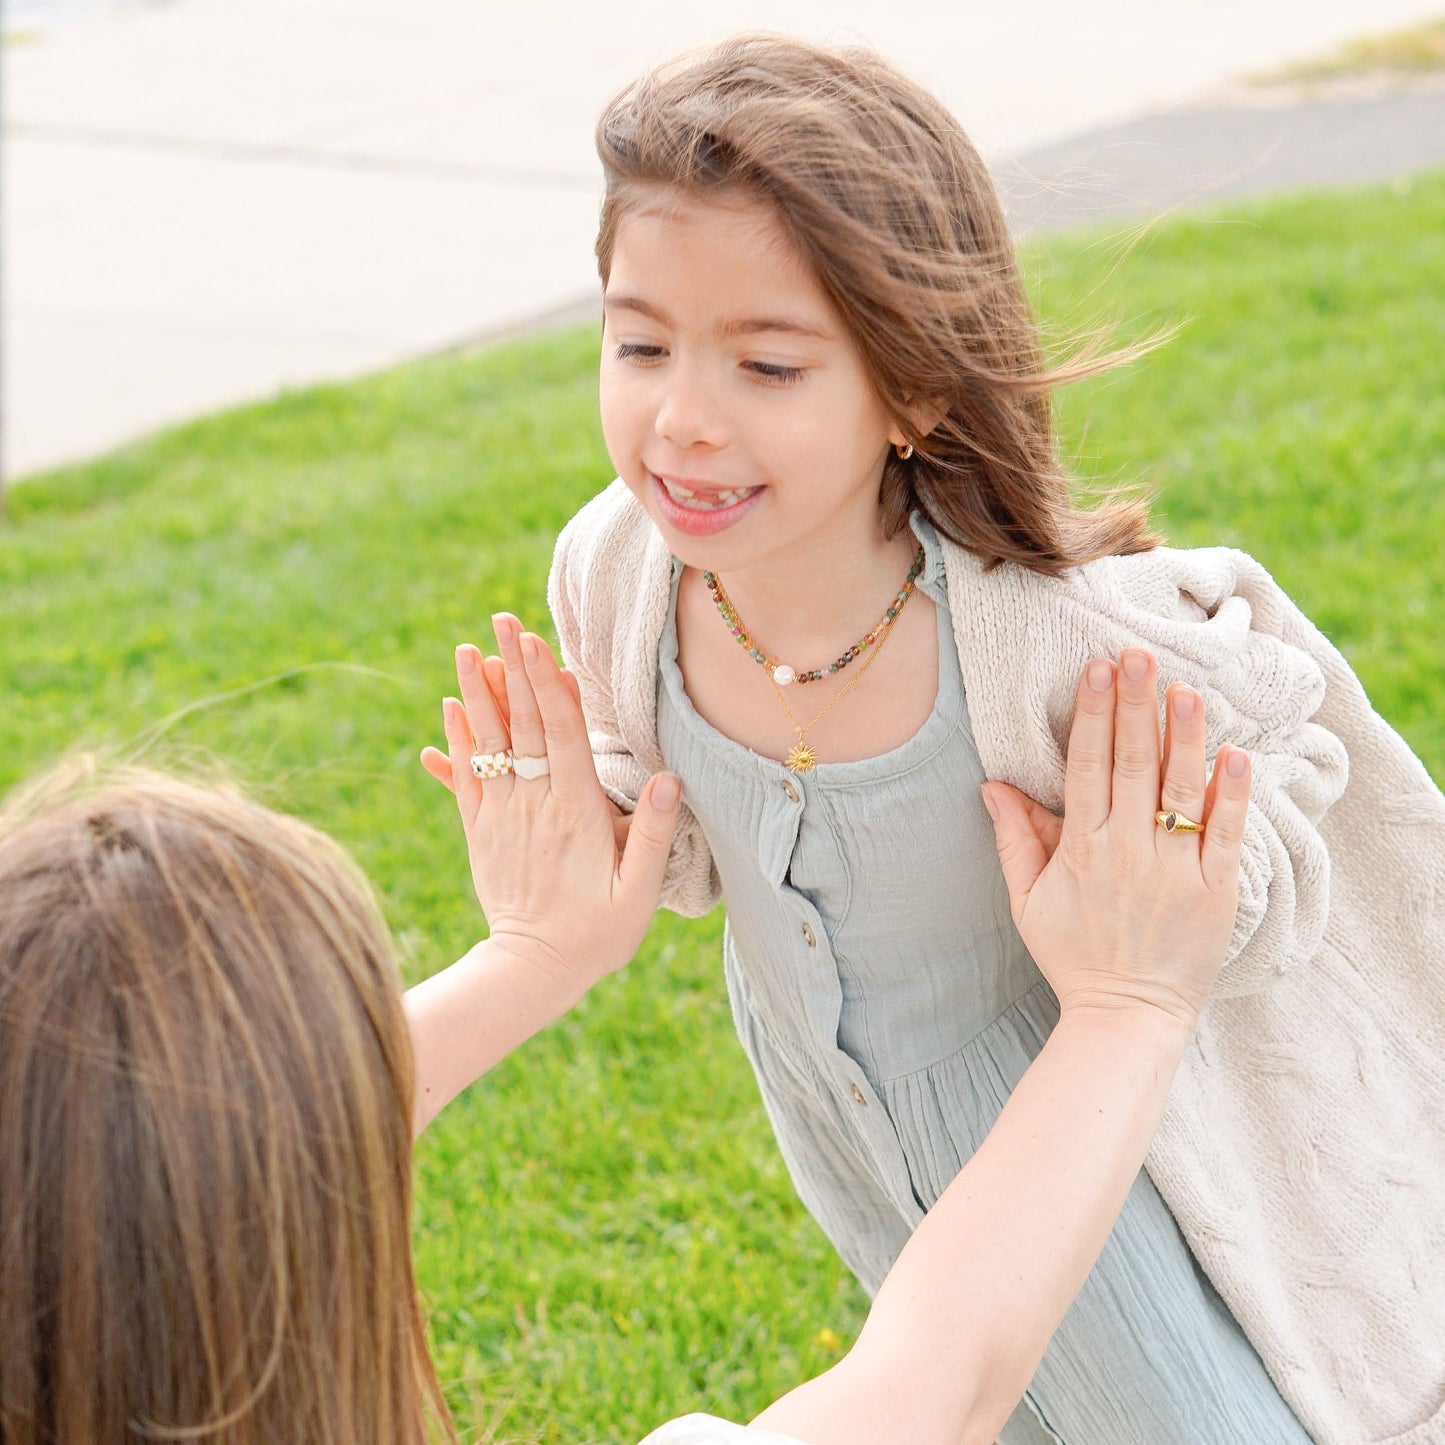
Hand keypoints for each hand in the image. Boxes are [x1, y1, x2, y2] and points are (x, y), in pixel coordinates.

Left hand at [419, 613, 679, 993]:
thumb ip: (652, 836)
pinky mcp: (479, 833)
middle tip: (502, 620)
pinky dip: (457, 740)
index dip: (549, 686)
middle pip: (522, 726)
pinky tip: (450, 706)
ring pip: (488, 745)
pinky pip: (465, 778)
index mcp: (576, 815)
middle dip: (513, 669)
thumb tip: (669, 778)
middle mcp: (534, 807)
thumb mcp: (638, 895)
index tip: (537, 643)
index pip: (561, 736)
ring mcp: (502, 818)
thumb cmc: (597, 935)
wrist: (532, 971)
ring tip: (466, 648)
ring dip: (477, 693)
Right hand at [983, 648, 1249, 1030]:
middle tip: (1140, 655)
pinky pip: (1226, 834)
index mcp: (1082, 850)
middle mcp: (1128, 853)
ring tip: (1187, 689)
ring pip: (1180, 790)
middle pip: (1133, 765)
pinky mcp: (1216, 893)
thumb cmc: (1073, 956)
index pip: (1088, 768)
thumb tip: (993, 784)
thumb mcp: (1027, 901)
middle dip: (1136, 706)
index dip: (1094, 716)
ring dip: (1184, 736)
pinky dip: (1232, 795)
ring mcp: (1175, 872)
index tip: (1099, 670)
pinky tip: (1235, 755)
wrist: (1125, 1019)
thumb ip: (1014, 839)